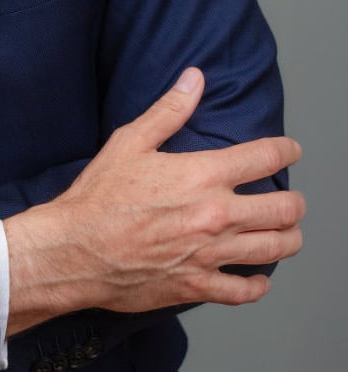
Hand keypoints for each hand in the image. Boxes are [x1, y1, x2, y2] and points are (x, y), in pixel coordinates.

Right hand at [3, 67, 304, 335]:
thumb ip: (168, 110)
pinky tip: (258, 278)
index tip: (291, 150)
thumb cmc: (99, 196)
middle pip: (282, 209)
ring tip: (288, 233)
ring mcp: (210, 254)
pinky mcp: (197, 285)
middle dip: (295, 203)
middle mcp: (215, 216)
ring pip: (274, 249)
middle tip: (293, 200)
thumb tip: (194, 79)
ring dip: (288, 239)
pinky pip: (244, 292)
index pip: (264, 158)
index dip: (286, 150)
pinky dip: (258, 285)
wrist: (76, 250)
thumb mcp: (129, 141)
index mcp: (202, 175)